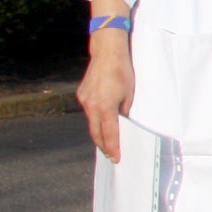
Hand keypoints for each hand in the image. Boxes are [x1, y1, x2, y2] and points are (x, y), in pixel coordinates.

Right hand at [78, 26, 135, 162]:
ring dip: (99, 132)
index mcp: (105, 107)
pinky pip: (89, 112)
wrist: (107, 53)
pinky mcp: (81, 95)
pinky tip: (102, 122)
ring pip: (91, 122)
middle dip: (103, 145)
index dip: (112, 147)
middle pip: (96, 132)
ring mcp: (84, 100)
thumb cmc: (122, 72)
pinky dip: (96, 119)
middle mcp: (91, 105)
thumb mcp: (129, 94)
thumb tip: (121, 123)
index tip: (115, 158)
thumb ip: (124, 111)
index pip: (109, 133)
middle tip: (110, 155)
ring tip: (107, 142)